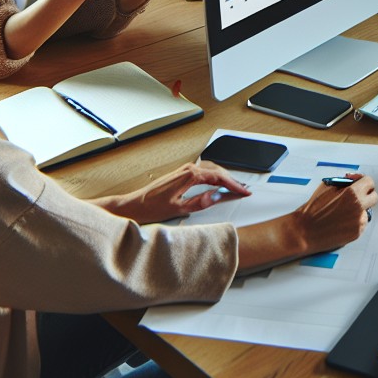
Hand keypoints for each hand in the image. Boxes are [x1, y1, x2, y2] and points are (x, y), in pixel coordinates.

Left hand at [99, 161, 251, 223]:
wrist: (133, 205)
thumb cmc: (151, 207)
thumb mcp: (179, 208)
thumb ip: (200, 202)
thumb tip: (217, 196)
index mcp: (189, 175)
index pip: (218, 178)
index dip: (233, 185)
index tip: (244, 191)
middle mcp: (187, 169)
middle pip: (217, 171)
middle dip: (231, 180)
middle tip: (242, 190)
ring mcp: (184, 170)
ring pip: (211, 169)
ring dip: (223, 177)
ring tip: (233, 187)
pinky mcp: (181, 173)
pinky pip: (203, 170)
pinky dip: (214, 175)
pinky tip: (216, 182)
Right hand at [236, 173, 377, 273]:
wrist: (304, 231)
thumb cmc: (313, 209)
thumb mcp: (327, 187)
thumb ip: (344, 183)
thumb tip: (353, 181)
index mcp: (352, 193)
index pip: (369, 182)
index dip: (363, 181)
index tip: (358, 183)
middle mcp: (358, 207)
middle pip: (374, 197)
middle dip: (366, 195)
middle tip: (356, 196)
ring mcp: (359, 222)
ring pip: (367, 212)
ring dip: (359, 210)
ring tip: (343, 212)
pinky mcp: (356, 233)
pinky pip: (361, 224)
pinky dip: (354, 222)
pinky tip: (341, 222)